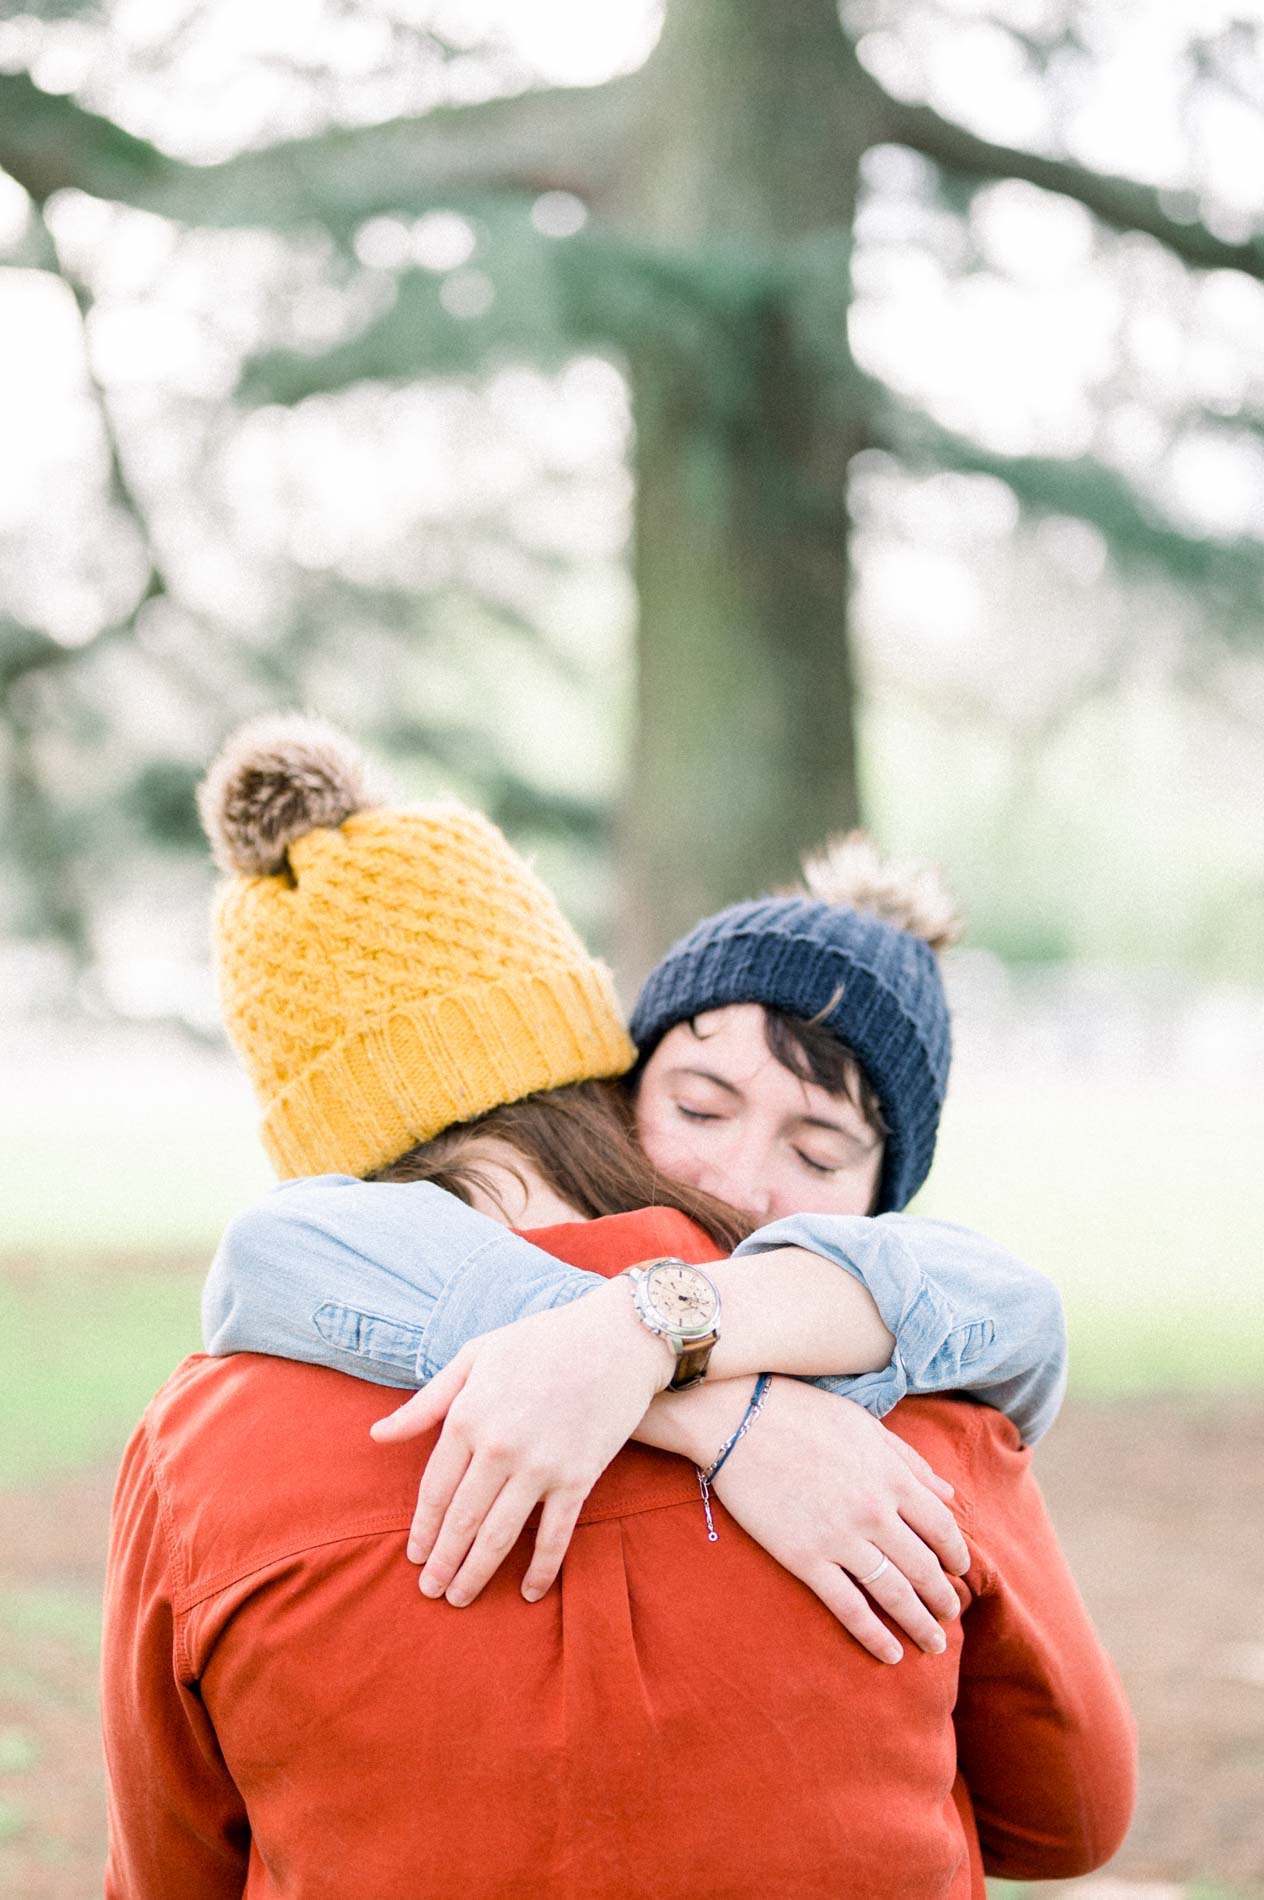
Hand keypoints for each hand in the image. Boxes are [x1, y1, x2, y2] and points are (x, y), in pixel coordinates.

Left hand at [370, 1278, 669, 1605]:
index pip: (434, 1490)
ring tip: (460, 1598)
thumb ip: (427, 1402)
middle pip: (461, 1520)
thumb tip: (378, 1436)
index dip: (422, 1528)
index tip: (414, 1554)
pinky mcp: (579, 1478)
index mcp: (468, 1417)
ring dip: (476, 1573)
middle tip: (430, 1592)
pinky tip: (529, 1592)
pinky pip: (554, 1536)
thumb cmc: (541, 1341)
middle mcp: (498, 1448)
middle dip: (442, 1562)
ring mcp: (540, 1467)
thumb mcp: (476, 1356)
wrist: (617, 1337)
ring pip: (499, 1536)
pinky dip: (540, 1569)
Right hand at [709, 1377, 969, 1663]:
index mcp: (892, 1476)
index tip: (960, 1570)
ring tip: (933, 1644)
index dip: (956, 1554)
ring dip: (919, 1623)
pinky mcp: (805, 1558)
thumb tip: (947, 1492)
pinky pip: (848, 1607)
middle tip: (951, 1615)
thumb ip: (909, 1460)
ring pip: (894, 1593)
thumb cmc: (802, 1413)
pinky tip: (890, 1654)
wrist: (738, 1418)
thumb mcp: (865, 1425)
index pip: (941, 1527)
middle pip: (924, 1567)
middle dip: (943, 1597)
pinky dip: (874, 1635)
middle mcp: (875, 1511)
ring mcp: (841, 1538)